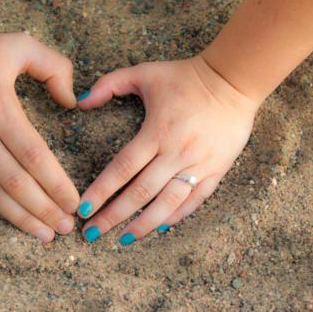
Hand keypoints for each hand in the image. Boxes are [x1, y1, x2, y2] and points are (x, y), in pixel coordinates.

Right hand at [0, 31, 78, 241]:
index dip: (57, 184)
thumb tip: (72, 102)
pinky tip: (12, 219)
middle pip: (17, 183)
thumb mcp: (17, 44)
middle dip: (45, 209)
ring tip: (45, 234)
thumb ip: (54, 67)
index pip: (35, 157)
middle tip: (66, 227)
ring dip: (22, 217)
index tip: (74, 202)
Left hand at [77, 56, 258, 244]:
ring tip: (124, 239)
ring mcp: (198, 164)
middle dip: (114, 215)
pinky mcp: (216, 170)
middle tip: (92, 233)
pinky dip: (178, 215)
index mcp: (156, 132)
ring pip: (168, 203)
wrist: (233, 81)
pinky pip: (196, 200)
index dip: (101, 191)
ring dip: (144, 224)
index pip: (122, 169)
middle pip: (140, 193)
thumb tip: (80, 101)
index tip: (83, 209)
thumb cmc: (185, 77)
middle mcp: (176, 153)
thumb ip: (110, 84)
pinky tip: (161, 227)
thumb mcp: (144, 73)